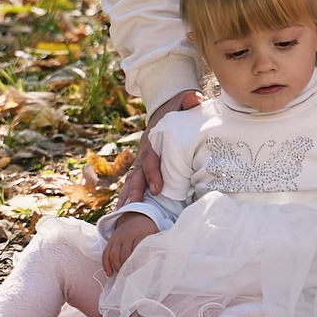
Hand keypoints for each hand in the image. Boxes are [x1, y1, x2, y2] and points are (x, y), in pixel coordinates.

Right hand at [102, 212, 157, 275]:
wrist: (135, 216)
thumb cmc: (147, 229)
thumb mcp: (155, 232)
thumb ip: (158, 244)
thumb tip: (165, 258)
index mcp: (141, 234)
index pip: (138, 249)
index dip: (138, 262)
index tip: (141, 272)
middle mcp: (127, 236)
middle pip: (124, 254)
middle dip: (126, 267)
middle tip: (130, 276)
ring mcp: (118, 238)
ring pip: (114, 255)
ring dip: (117, 267)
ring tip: (121, 276)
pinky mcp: (111, 241)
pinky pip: (105, 253)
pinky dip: (106, 264)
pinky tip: (109, 273)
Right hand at [113, 91, 204, 206]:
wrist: (165, 108)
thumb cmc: (176, 109)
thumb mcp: (182, 102)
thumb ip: (187, 101)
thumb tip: (194, 99)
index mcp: (152, 140)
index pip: (150, 158)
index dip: (153, 173)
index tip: (158, 188)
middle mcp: (144, 152)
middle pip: (137, 174)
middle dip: (135, 191)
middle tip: (134, 208)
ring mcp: (141, 161)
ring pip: (132, 181)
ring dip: (127, 197)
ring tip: (121, 216)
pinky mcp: (143, 168)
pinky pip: (134, 184)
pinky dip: (128, 197)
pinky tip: (123, 213)